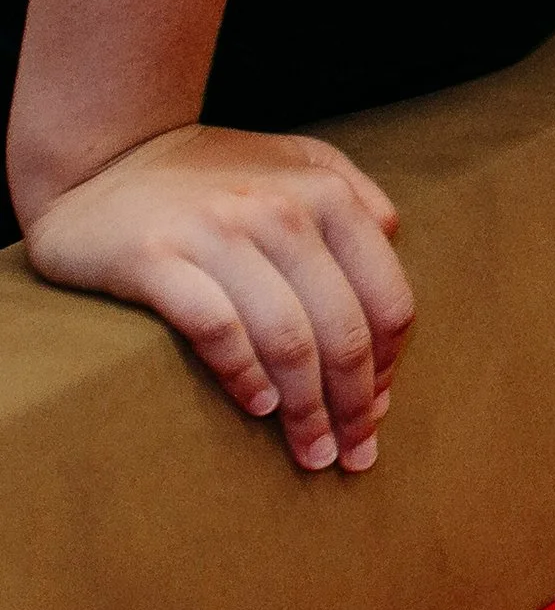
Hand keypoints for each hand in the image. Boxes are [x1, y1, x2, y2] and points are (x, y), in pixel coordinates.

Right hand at [22, 124, 410, 473]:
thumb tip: (393, 246)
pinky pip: (218, 330)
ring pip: (288, 339)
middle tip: (352, 454)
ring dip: (306, 410)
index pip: (384, 296)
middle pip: (342, 329)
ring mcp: (218, 232)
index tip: (378, 409)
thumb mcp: (296, 161)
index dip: (387, 364)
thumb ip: (353, 194)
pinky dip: (245, 376)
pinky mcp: (157, 259)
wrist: (106, 154)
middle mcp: (280, 209)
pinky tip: (259, 408)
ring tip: (312, 452)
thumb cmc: (212, 172)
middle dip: (354, 405)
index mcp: (324, 192)